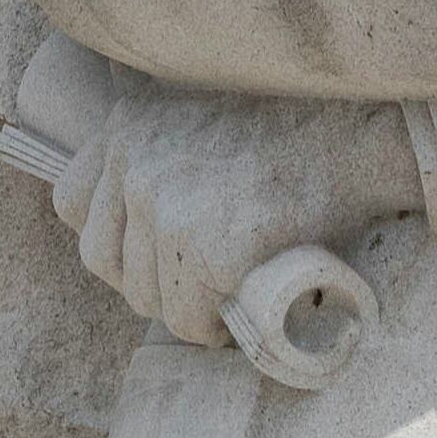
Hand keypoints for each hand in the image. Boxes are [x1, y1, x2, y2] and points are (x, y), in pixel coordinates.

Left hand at [19, 37, 421, 348]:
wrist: (363, 130)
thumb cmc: (299, 123)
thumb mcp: (204, 109)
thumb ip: (166, 144)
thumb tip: (149, 212)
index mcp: (128, 125)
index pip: (72, 204)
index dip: (116, 235)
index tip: (156, 246)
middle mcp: (135, 163)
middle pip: (104, 259)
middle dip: (150, 278)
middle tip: (201, 280)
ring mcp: (167, 207)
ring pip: (145, 296)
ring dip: (183, 306)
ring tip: (225, 297)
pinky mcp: (209, 249)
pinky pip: (186, 319)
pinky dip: (211, 329)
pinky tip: (241, 313)